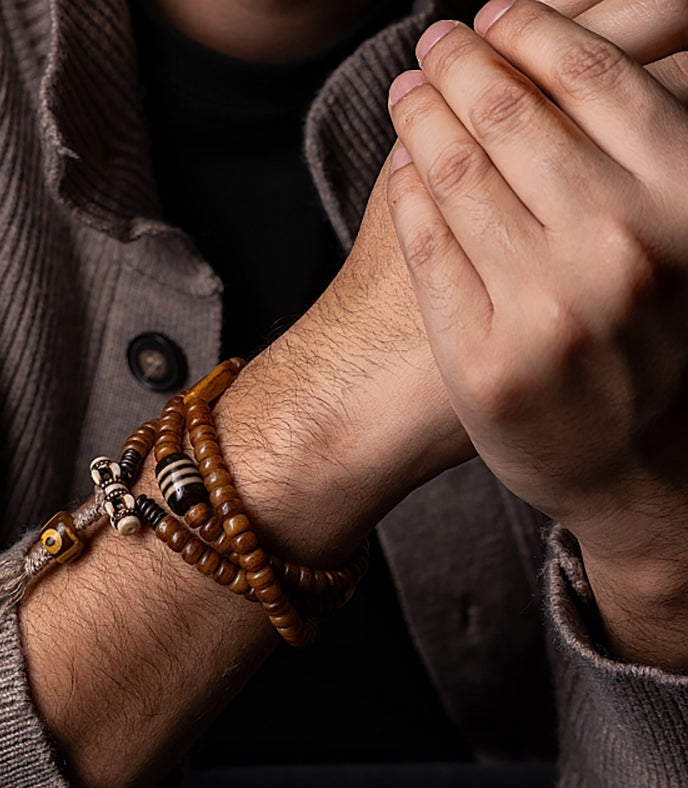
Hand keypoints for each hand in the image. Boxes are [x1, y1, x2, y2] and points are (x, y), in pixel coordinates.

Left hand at [386, 0, 687, 664]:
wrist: (634, 468)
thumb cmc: (661, 341)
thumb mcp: (681, 238)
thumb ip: (642, 156)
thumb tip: (570, 53)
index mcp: (685, 204)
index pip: (593, 75)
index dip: (533, 29)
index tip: (495, 12)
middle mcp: (618, 254)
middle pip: (512, 115)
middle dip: (462, 63)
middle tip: (435, 43)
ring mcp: (544, 312)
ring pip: (456, 174)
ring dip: (421, 116)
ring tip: (407, 91)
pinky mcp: (480, 360)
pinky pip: (427, 247)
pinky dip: (406, 193)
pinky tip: (401, 168)